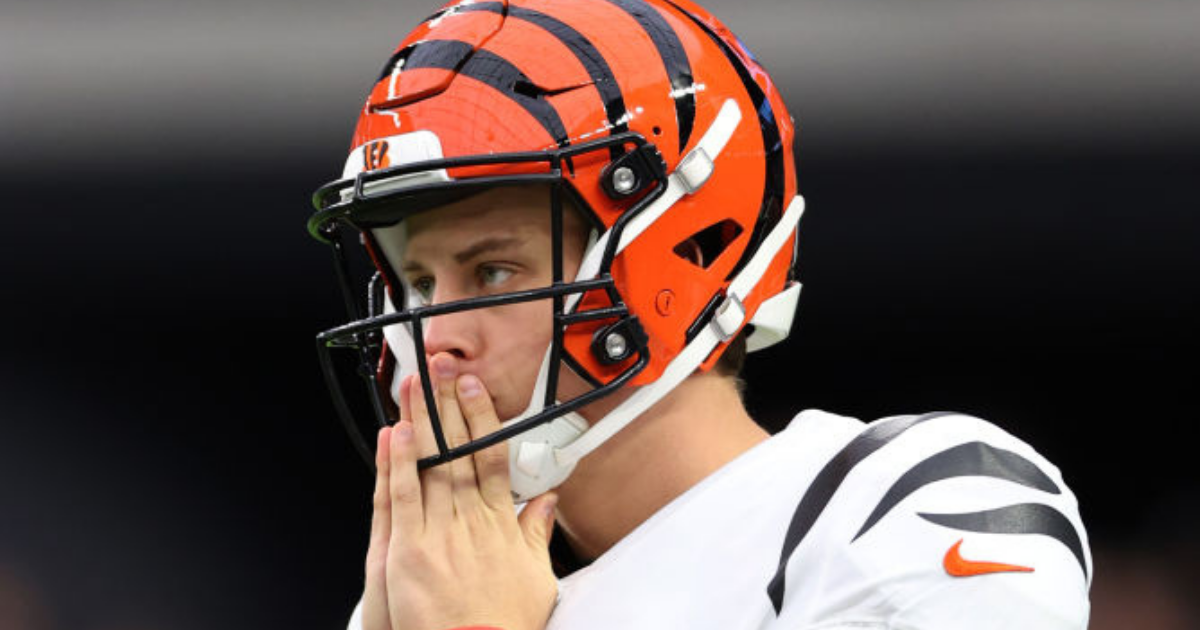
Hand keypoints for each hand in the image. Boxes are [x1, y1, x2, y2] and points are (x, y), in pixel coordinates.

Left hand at [361, 353, 558, 629]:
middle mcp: (470, 521)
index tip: (474, 389)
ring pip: (430, 466)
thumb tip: (545, 502)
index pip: (490, 458)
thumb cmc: (503, 625)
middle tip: (442, 370)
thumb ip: (535, 534)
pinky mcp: (410, 551)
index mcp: (500, 524)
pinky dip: (399, 464)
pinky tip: (396, 434)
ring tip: (416, 387)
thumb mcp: (537, 578)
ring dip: (421, 423)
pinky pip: (403, 498)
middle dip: (449, 407)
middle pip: (459, 452)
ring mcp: (440, 533)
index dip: (481, 419)